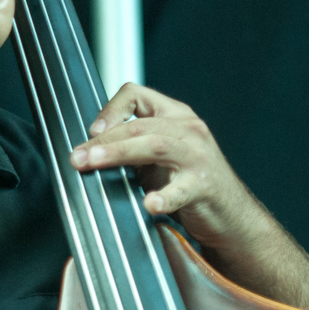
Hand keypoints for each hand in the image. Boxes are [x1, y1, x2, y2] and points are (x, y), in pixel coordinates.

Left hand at [68, 82, 269, 252]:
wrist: (231, 215)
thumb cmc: (189, 184)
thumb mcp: (158, 157)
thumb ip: (131, 147)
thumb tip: (86, 150)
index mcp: (175, 116)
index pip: (136, 94)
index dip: (109, 110)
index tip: (91, 133)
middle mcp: (188, 129)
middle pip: (138, 125)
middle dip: (102, 141)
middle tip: (77, 158)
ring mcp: (198, 156)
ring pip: (154, 145)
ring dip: (118, 153)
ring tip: (94, 164)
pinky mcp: (204, 186)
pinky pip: (180, 190)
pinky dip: (163, 197)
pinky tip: (150, 205)